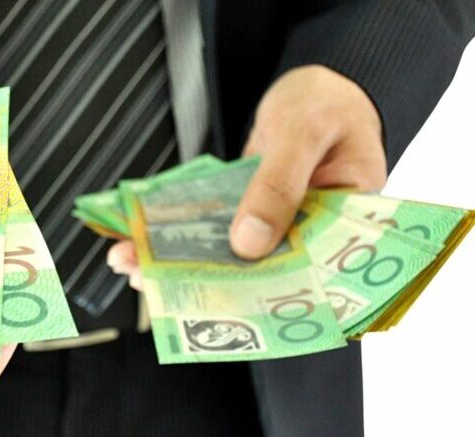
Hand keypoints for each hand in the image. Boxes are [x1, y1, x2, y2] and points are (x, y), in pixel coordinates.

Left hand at [108, 65, 386, 286]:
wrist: (316, 83)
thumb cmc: (325, 102)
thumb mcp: (302, 133)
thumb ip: (277, 185)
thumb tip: (248, 244)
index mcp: (348, 228)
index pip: (312, 277)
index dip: (266, 298)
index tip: (219, 306)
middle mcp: (313, 237)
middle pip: (261, 272)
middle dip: (207, 282)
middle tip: (154, 284)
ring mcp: (279, 227)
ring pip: (229, 254)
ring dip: (183, 261)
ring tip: (134, 264)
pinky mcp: (250, 214)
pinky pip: (216, 229)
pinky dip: (183, 234)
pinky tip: (144, 241)